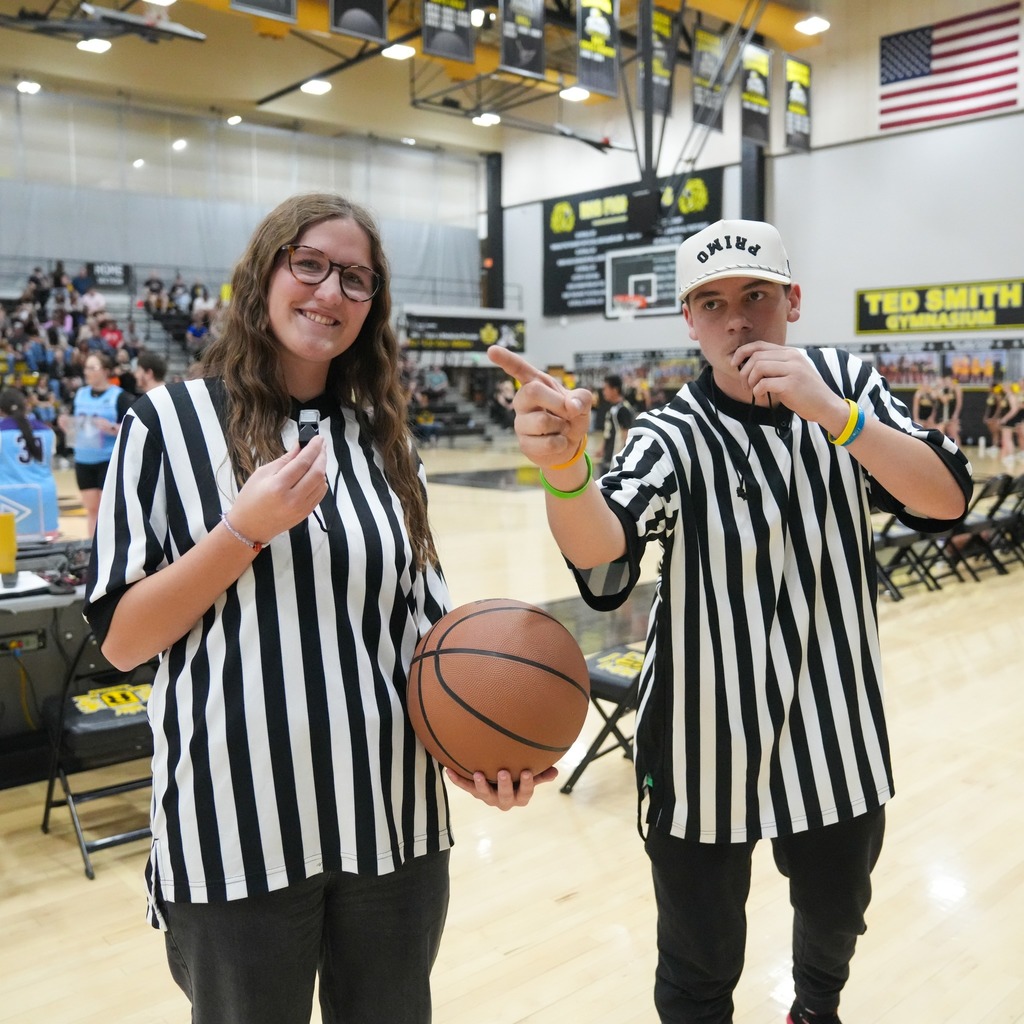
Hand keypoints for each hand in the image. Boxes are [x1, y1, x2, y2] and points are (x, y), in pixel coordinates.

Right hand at [228, 435, 328, 542]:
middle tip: (321, 444)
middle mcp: (292, 499)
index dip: (313, 448)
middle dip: (321, 455)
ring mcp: (301, 508)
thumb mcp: (261, 474)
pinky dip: (321, 481)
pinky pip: (320, 494)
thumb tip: (299, 447)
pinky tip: (315, 474)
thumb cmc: (250, 500)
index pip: (303, 462)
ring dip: (322, 468)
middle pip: (317, 472)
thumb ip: (284, 460)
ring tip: (317, 457)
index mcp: (278, 487)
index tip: (317, 438)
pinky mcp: (306, 514)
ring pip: (321, 483)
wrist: (248, 527)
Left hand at [444, 765, 558, 809]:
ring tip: (478, 773)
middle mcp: (503, 800)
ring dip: (480, 785)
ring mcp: (488, 797)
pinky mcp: (475, 792)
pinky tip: (449, 770)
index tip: (528, 772)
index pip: (525, 793)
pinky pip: (465, 787)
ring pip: (484, 795)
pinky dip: (457, 780)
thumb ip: (541, 775)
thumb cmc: (520, 777)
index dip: (527, 784)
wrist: (499, 781)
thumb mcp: (531, 777)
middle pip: (504, 797)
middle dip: (504, 785)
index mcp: (519, 797)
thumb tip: (555, 772)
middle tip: (504, 772)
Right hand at [487, 347, 591, 467]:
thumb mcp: (582, 403)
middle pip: (532, 392)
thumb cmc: (572, 417)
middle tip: (569, 412)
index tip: (492, 350)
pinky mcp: (524, 443)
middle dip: (557, 403)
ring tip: (561, 428)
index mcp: (536, 385)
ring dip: (561, 426)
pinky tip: (558, 442)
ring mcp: (521, 422)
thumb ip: (582, 398)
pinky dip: (561, 443)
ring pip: (542, 421)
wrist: (570, 445)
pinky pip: (546, 443)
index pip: (518, 369)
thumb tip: (571, 407)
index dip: (505, 359)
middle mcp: (523, 401)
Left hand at [733, 341, 848, 429]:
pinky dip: (757, 390)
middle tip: (745, 385)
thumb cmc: (805, 391)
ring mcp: (792, 369)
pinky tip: (761, 396)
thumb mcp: (791, 372)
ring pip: (758, 367)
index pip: (759, 345)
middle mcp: (792, 357)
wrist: (825, 405)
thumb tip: (748, 365)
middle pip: (756, 356)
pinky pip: (764, 383)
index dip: (742, 352)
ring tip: (752, 390)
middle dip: (744, 372)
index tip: (734, 364)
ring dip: (749, 381)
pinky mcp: (791, 384)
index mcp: (790, 352)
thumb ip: (775, 366)